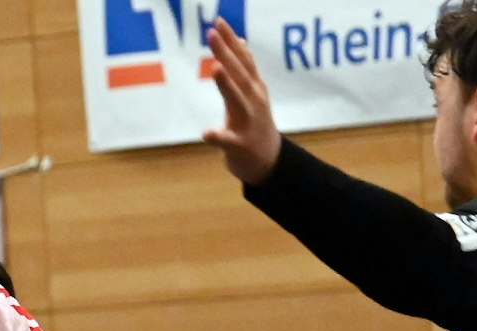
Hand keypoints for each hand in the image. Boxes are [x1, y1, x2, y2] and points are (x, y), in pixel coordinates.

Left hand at [203, 18, 282, 185]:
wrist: (269, 161)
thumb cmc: (255, 122)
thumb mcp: (253, 92)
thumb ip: (245, 68)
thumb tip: (239, 41)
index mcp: (254, 87)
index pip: (243, 59)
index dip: (231, 41)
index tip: (219, 22)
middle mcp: (254, 101)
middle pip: (239, 74)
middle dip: (226, 53)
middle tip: (212, 34)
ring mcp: (248, 123)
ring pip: (237, 101)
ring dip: (227, 85)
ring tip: (216, 68)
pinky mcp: (239, 145)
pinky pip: (227, 141)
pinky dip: (217, 136)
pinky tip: (207, 133)